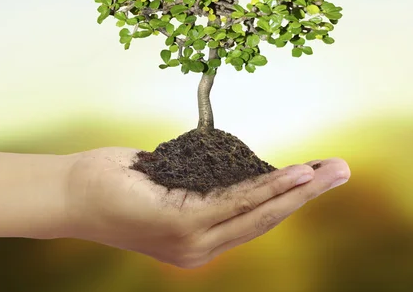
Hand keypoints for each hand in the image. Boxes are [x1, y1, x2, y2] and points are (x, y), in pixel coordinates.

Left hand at [63, 147, 349, 267]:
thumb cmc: (116, 183)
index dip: (291, 200)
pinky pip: (233, 204)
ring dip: (297, 191)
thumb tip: (229, 165)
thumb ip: (201, 184)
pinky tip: (292, 175)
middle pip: (266, 220)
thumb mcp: (167, 182)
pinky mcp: (180, 225)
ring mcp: (191, 242)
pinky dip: (266, 188)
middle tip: (343, 172)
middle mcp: (199, 248)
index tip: (318, 178)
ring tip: (328, 172)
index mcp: (198, 239)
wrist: (69, 193)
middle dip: (308, 195)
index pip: (254, 220)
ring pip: (257, 213)